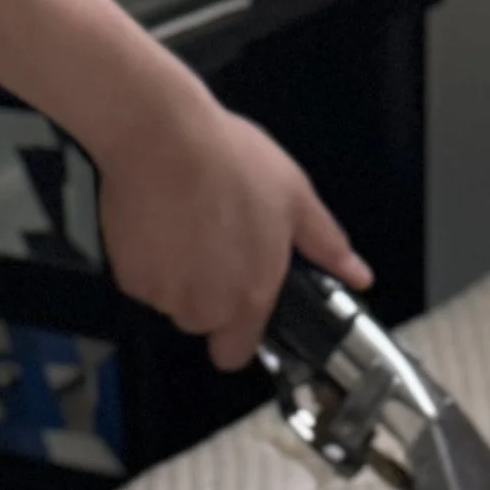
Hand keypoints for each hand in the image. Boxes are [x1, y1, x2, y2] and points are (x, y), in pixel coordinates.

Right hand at [95, 81, 368, 371]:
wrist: (162, 135)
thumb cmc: (231, 162)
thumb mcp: (294, 196)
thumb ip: (326, 244)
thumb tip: (360, 276)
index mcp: (250, 297)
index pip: (235, 355)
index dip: (236, 334)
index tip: (235, 305)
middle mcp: (206, 308)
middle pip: (201, 323)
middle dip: (203, 294)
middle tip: (209, 242)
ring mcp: (164, 295)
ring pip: (170, 300)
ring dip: (175, 276)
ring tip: (182, 224)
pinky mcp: (129, 277)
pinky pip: (141, 281)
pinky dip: (146, 260)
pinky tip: (156, 221)